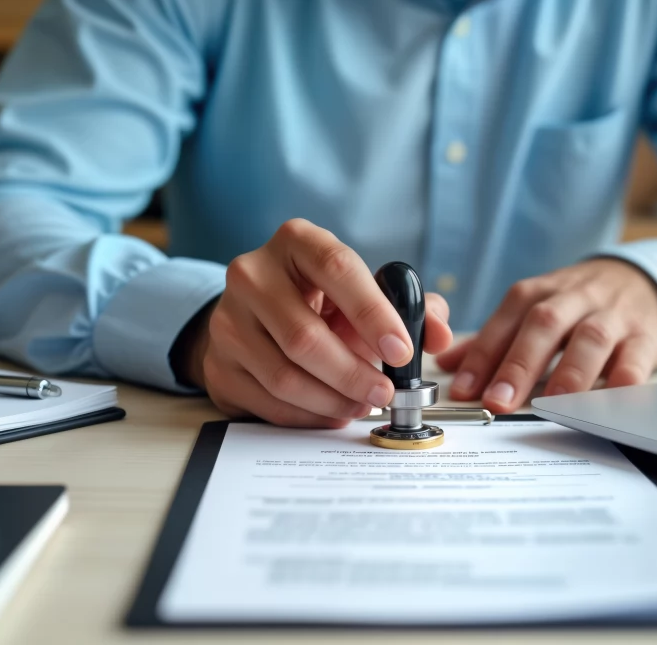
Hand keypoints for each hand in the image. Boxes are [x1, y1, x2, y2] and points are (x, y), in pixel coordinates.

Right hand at [176, 219, 451, 426]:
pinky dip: (308, 415)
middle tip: (385, 394)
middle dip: (354, 374)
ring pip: (284, 375)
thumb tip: (438, 334)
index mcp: (296, 242)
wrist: (254, 315)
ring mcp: (227, 320)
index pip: (336, 268)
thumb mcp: (364, 291)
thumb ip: (411, 307)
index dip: (373, 312)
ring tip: (361, 405)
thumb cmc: (321, 300)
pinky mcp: (217, 363)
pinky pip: (268, 401)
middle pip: (304, 336)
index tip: (402, 351)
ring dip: (333, 400)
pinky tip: (331, 411)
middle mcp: (252, 273)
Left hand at [436, 258, 656, 412]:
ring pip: (592, 337)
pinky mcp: (647, 336)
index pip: (507, 319)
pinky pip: (637, 356)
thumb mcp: (536, 308)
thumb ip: (495, 338)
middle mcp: (576, 298)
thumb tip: (448, 365)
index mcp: (540, 292)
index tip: (464, 389)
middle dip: (519, 363)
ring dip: (569, 372)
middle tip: (500, 400)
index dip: (483, 354)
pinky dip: (624, 379)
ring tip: (551, 404)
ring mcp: (614, 316)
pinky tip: (609, 400)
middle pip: (545, 324)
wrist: (641, 279)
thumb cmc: (578, 303)